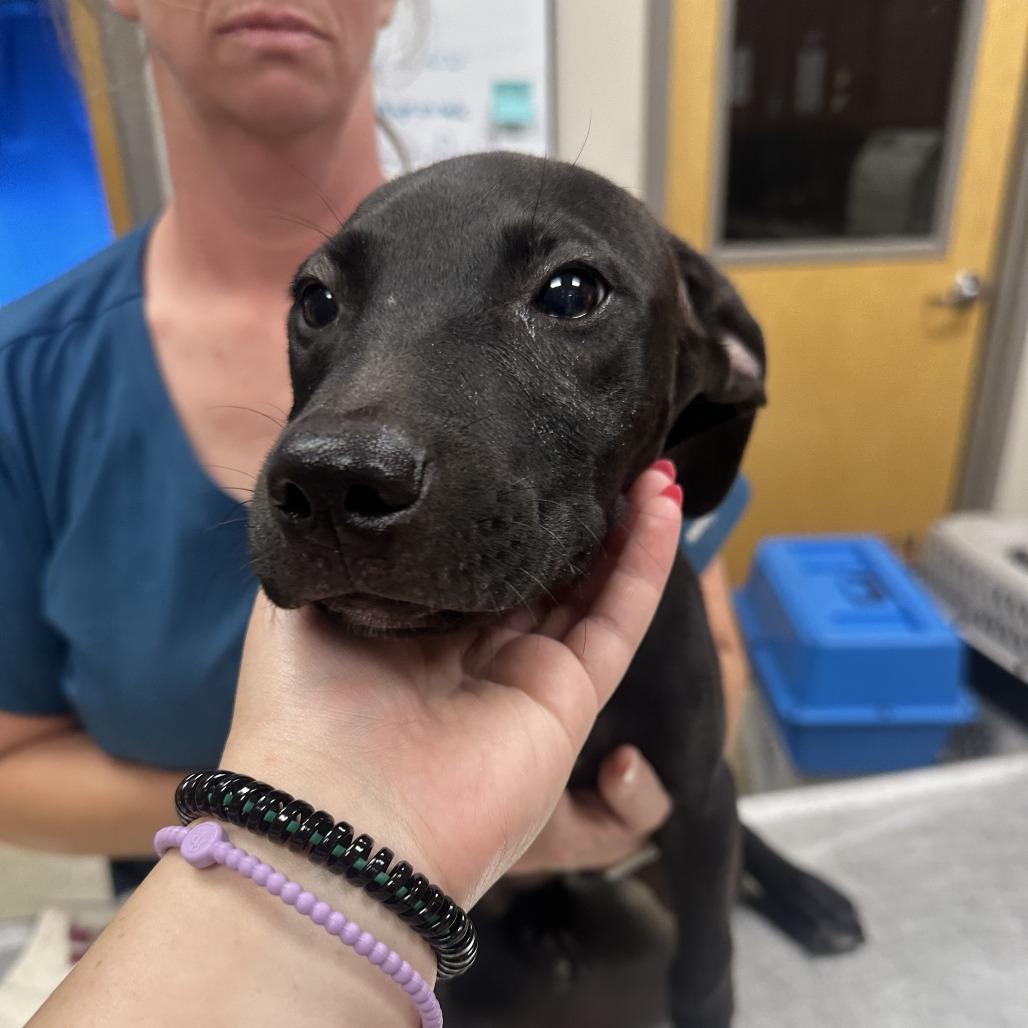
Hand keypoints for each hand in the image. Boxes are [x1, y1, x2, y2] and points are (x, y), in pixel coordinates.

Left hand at [222, 464, 681, 909]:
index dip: (504, 509)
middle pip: (543, 569)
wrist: (340, 822)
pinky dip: (646, 561)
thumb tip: (358, 498)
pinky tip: (662, 503)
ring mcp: (529, 676)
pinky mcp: (570, 698)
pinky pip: (620, 617)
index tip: (527, 450)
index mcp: (416, 629)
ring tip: (651, 465)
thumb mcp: (297, 611)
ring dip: (626, 525)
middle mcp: (477, 651)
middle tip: (602, 447)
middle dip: (575, 511)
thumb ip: (338, 556)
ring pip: (592, 586)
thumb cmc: (303, 716)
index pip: (475, 556)